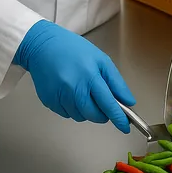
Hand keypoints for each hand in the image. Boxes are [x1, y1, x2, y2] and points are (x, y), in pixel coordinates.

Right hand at [13, 20, 134, 132]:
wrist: (42, 46)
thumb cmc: (74, 50)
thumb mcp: (101, 60)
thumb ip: (117, 83)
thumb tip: (129, 102)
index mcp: (90, 76)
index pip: (108, 104)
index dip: (118, 118)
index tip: (125, 126)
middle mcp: (74, 88)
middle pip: (94, 115)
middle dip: (103, 115)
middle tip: (103, 104)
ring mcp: (60, 96)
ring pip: (81, 117)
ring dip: (87, 111)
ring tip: (83, 91)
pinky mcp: (49, 101)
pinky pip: (67, 114)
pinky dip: (73, 109)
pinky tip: (70, 93)